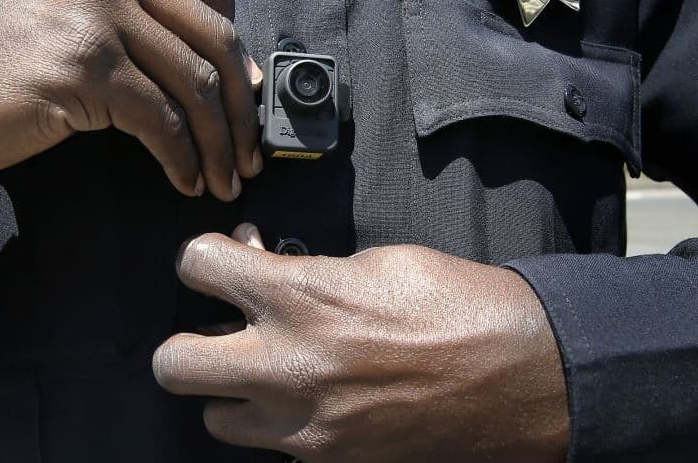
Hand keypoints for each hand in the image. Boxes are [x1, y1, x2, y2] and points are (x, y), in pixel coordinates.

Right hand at [0, 0, 261, 200]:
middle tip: (249, 154)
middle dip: (241, 106)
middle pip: (215, 35)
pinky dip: (183, 157)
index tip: (244, 93)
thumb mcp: (65, 9)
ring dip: (220, 143)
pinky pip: (161, 120)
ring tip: (224, 179)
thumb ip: (135, 18)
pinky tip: (184, 180)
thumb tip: (220, 71)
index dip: (237, 42)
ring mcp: (92, 12)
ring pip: (194, 82)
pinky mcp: (82, 66)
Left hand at [154, 224, 569, 461]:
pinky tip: (314, 396)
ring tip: (269, 368)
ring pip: (214, 419)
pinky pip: (271, 446)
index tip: (221, 259)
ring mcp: (305, 426)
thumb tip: (264, 266)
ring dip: (231, 390)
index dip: (203, 256)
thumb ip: (305, 270)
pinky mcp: (328, 461)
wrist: (524, 376)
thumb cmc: (458, 305)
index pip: (196, 265)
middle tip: (224, 326)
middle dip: (189, 340)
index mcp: (302, 298)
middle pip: (172, 364)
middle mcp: (289, 367)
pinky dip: (278, 421)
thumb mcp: (376, 262)